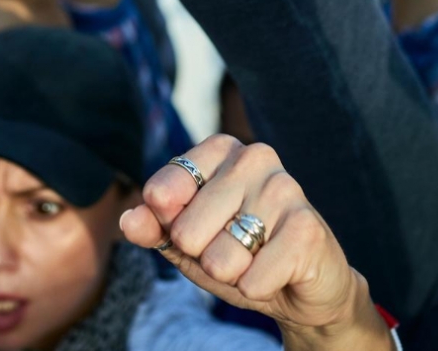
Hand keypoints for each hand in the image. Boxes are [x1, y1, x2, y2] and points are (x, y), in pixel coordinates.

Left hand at [120, 135, 388, 345]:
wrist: (299, 288)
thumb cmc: (238, 254)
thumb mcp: (186, 243)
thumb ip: (154, 228)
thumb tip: (129, 219)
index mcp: (219, 150)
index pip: (162, 192)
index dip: (170, 227)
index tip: (197, 229)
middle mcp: (253, 157)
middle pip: (186, 231)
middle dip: (204, 256)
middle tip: (235, 250)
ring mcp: (284, 188)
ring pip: (220, 258)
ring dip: (233, 274)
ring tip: (256, 261)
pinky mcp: (307, 227)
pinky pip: (253, 278)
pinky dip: (257, 288)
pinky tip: (277, 274)